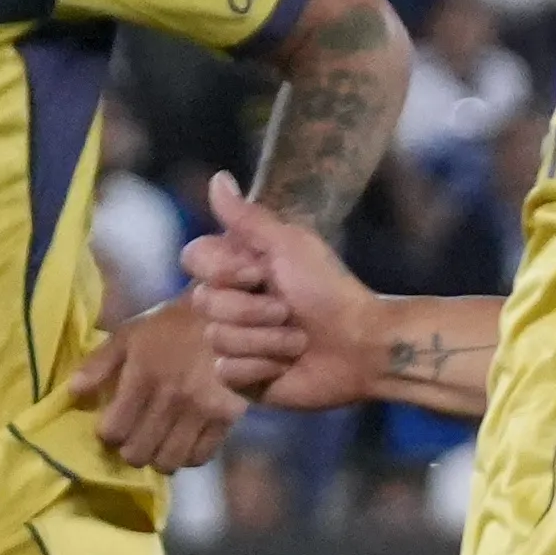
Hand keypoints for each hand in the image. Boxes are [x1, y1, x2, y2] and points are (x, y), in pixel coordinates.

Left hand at [67, 293, 251, 471]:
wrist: (227, 318)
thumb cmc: (172, 327)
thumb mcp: (130, 334)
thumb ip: (100, 363)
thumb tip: (74, 391)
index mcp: (143, 377)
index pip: (114, 431)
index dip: (107, 434)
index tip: (111, 427)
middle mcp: (170, 399)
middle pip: (138, 453)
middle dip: (129, 450)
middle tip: (133, 439)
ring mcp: (199, 412)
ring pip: (168, 462)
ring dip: (157, 458)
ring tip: (156, 445)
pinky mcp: (225, 419)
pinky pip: (199, 457)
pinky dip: (186, 457)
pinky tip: (182, 444)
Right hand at [178, 169, 375, 410]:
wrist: (361, 345)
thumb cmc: (330, 291)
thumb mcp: (290, 245)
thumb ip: (248, 217)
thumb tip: (218, 177)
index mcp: (238, 267)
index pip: (193, 258)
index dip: (222, 269)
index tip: (260, 272)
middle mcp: (230, 302)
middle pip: (203, 302)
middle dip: (252, 309)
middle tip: (289, 310)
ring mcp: (234, 341)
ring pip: (217, 338)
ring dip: (266, 340)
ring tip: (298, 342)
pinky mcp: (242, 377)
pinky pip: (227, 371)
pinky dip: (262, 367)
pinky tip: (286, 367)